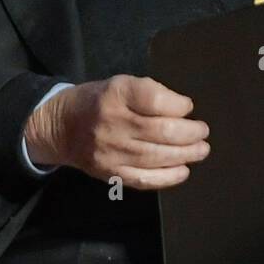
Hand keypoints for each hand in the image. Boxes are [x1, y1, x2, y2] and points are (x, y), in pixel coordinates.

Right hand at [23, 75, 209, 188]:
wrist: (60, 127)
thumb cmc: (97, 102)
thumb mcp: (118, 84)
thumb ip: (148, 94)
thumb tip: (183, 111)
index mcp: (115, 94)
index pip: (154, 99)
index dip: (178, 104)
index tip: (188, 106)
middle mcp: (112, 123)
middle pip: (161, 131)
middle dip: (191, 133)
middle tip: (203, 132)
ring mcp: (110, 151)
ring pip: (157, 157)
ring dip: (186, 154)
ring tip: (201, 150)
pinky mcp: (110, 173)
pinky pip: (145, 179)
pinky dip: (168, 177)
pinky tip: (183, 171)